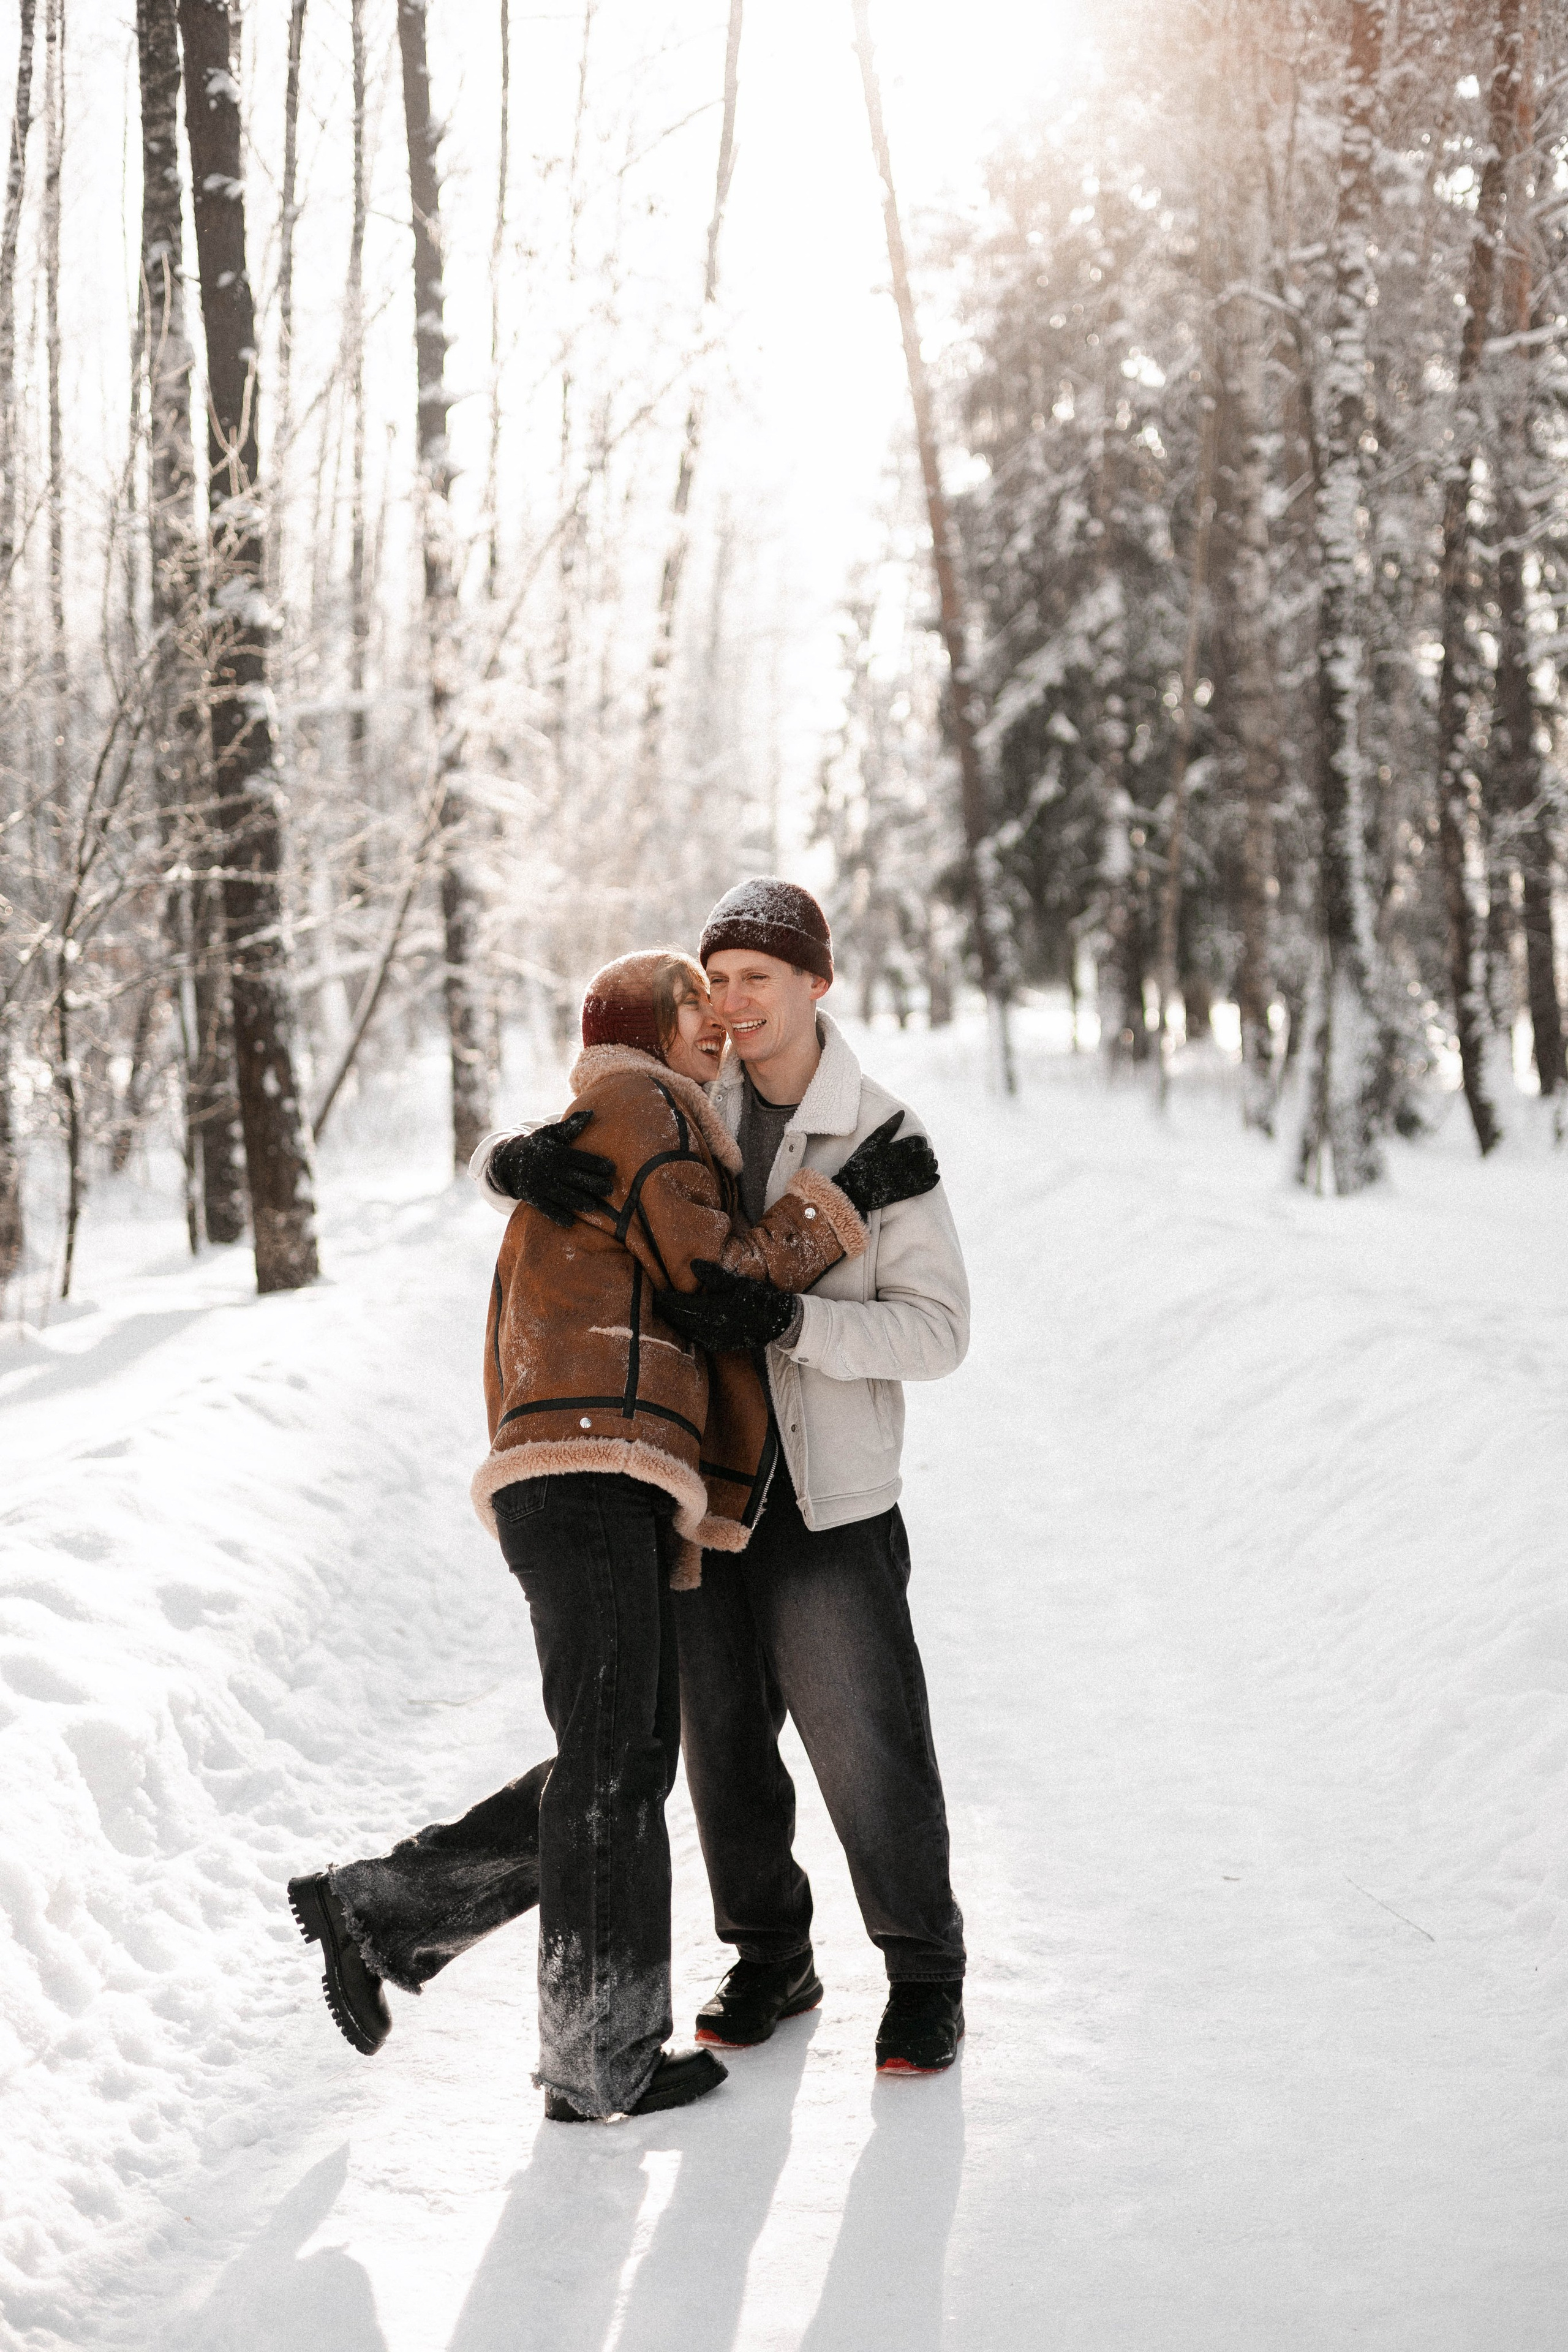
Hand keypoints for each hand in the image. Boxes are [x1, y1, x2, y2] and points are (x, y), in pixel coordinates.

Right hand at [488, 1110, 615, 1227]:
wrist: (507, 1161)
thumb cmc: (537, 1146)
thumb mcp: (551, 1133)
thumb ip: (571, 1126)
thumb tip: (591, 1113)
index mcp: (555, 1153)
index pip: (579, 1159)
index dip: (596, 1164)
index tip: (611, 1169)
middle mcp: (548, 1170)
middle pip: (575, 1179)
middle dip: (593, 1185)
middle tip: (609, 1191)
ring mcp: (540, 1185)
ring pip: (564, 1196)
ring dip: (580, 1202)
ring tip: (594, 1207)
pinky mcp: (534, 1199)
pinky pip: (548, 1210)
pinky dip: (559, 1216)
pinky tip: (571, 1222)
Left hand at [654, 1260, 799, 1351]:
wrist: (778, 1322)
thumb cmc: (759, 1298)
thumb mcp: (738, 1282)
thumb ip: (715, 1275)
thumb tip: (693, 1264)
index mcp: (713, 1311)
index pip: (683, 1306)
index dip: (668, 1301)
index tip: (658, 1294)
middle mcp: (711, 1329)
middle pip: (681, 1321)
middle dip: (667, 1312)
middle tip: (656, 1303)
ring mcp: (715, 1340)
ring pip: (687, 1332)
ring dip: (675, 1323)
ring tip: (665, 1313)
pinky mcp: (720, 1345)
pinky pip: (697, 1339)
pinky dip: (686, 1331)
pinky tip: (684, 1326)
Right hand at [831, 1111, 938, 1214]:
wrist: (853, 1189)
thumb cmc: (860, 1163)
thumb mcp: (872, 1142)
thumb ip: (888, 1127)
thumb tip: (902, 1112)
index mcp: (896, 1149)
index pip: (918, 1141)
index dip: (920, 1142)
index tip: (918, 1144)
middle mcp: (903, 1162)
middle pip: (925, 1154)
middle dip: (926, 1152)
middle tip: (924, 1153)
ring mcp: (906, 1177)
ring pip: (928, 1168)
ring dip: (931, 1164)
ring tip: (930, 1163)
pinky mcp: (907, 1191)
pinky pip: (926, 1185)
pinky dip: (932, 1180)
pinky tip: (934, 1177)